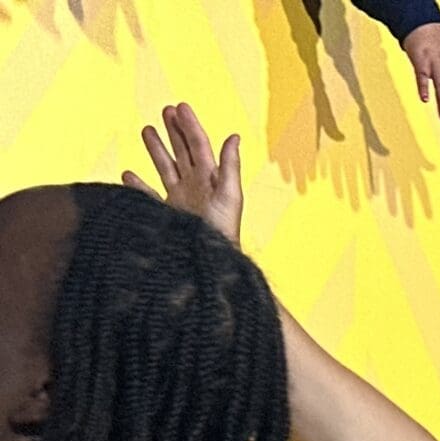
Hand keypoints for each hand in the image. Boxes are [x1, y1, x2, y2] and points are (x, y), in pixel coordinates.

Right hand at [121, 103, 242, 246]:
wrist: (209, 259)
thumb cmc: (223, 230)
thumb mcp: (229, 194)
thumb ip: (230, 166)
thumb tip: (234, 136)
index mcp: (210, 178)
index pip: (199, 145)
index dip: (190, 125)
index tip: (180, 106)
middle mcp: (195, 186)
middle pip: (183, 151)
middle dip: (174, 130)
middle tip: (166, 110)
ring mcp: (180, 199)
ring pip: (165, 167)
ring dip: (156, 148)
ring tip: (146, 129)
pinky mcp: (167, 214)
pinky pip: (148, 195)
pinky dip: (137, 185)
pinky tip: (128, 173)